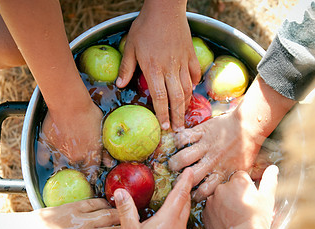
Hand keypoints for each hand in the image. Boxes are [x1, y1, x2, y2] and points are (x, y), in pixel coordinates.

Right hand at [42, 101, 102, 180]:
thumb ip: (102, 145)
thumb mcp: (101, 128)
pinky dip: (43, 158)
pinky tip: (44, 160)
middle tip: (77, 165)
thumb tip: (107, 159)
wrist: (69, 104)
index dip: (91, 176)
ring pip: (61, 164)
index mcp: (91, 154)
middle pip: (77, 168)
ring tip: (61, 163)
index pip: (92, 172)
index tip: (90, 178)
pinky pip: (43, 156)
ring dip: (62, 165)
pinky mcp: (47, 144)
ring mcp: (60, 152)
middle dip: (78, 168)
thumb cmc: (88, 113)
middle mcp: (76, 157)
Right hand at [112, 168, 193, 228]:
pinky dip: (180, 218)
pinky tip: (172, 222)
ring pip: (185, 216)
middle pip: (186, 204)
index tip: (191, 170)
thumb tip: (120, 192)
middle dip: (186, 190)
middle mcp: (178, 228)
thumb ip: (126, 210)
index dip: (185, 181)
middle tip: (187, 180)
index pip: (180, 195)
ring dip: (184, 204)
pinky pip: (182, 228)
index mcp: (168, 220)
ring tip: (180, 197)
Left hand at [116, 1, 200, 130]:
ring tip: (184, 115)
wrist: (165, 8)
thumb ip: (126, 67)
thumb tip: (119, 85)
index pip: (160, 98)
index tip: (163, 127)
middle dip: (177, 116)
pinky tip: (191, 90)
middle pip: (176, 98)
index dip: (162, 114)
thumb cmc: (145, 26)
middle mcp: (170, 69)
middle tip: (178, 129)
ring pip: (187, 89)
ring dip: (186, 104)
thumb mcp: (131, 46)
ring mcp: (182, 62)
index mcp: (153, 69)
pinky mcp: (191, 55)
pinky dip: (194, 83)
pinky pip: (195, 73)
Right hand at [169, 76, 295, 200]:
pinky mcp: (202, 131)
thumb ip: (231, 181)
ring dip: (175, 162)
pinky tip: (179, 144)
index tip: (191, 193)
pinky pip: (184, 137)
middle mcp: (212, 161)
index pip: (204, 190)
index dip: (195, 195)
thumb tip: (224, 193)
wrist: (250, 125)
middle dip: (180, 180)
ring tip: (174, 164)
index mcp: (222, 172)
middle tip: (177, 179)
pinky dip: (178, 141)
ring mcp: (206, 146)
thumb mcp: (242, 169)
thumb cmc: (246, 148)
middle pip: (190, 176)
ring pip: (183, 157)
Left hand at [202, 165, 277, 228]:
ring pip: (218, 198)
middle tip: (243, 208)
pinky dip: (216, 214)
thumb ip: (269, 180)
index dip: (246, 187)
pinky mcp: (205, 215)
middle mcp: (221, 189)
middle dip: (234, 194)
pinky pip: (210, 210)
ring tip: (234, 217)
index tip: (249, 197)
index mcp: (237, 182)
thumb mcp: (267, 198)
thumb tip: (273, 168)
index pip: (240, 176)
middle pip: (227, 186)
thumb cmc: (259, 220)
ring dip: (223, 203)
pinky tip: (226, 222)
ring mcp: (211, 202)